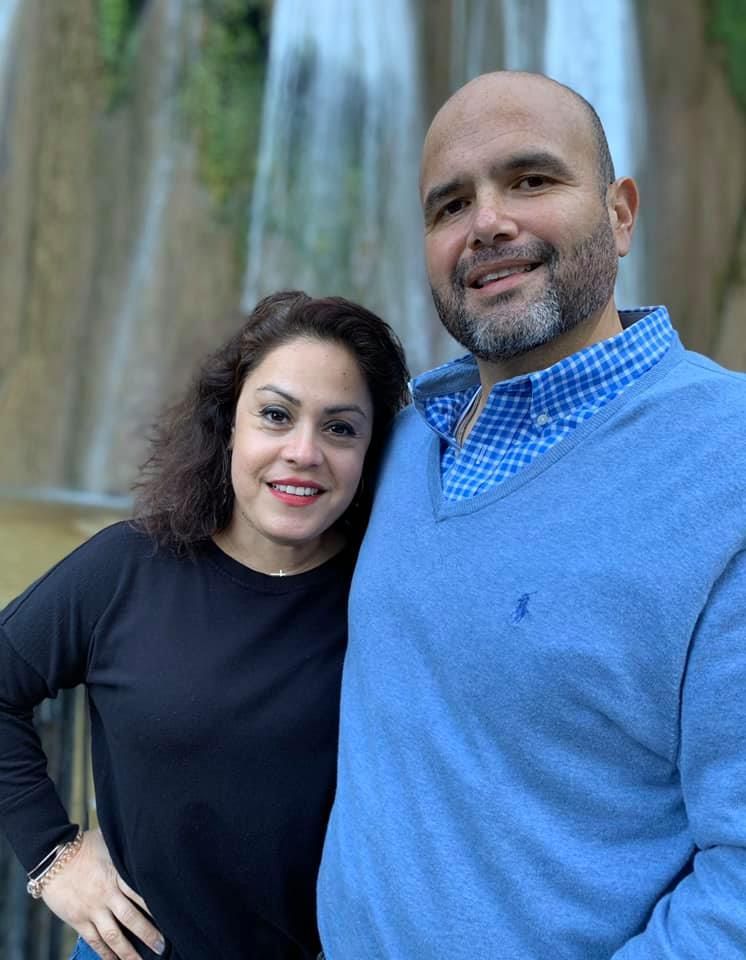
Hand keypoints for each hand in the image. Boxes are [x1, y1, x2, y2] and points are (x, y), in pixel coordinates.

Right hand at [41, 828, 164, 958]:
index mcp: (117, 875)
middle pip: (132, 918)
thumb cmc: (84, 844)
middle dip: (148, 934)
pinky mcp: (78, 919)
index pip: (141, 895)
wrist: (52, 855)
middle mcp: (107, 894)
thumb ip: (126, 846)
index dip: (156, 908)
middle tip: (162, 947)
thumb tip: (143, 836)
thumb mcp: (110, 840)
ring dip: (128, 952)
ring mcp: (92, 909)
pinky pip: (94, 940)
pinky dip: (105, 953)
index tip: (170, 917)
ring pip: (113, 935)